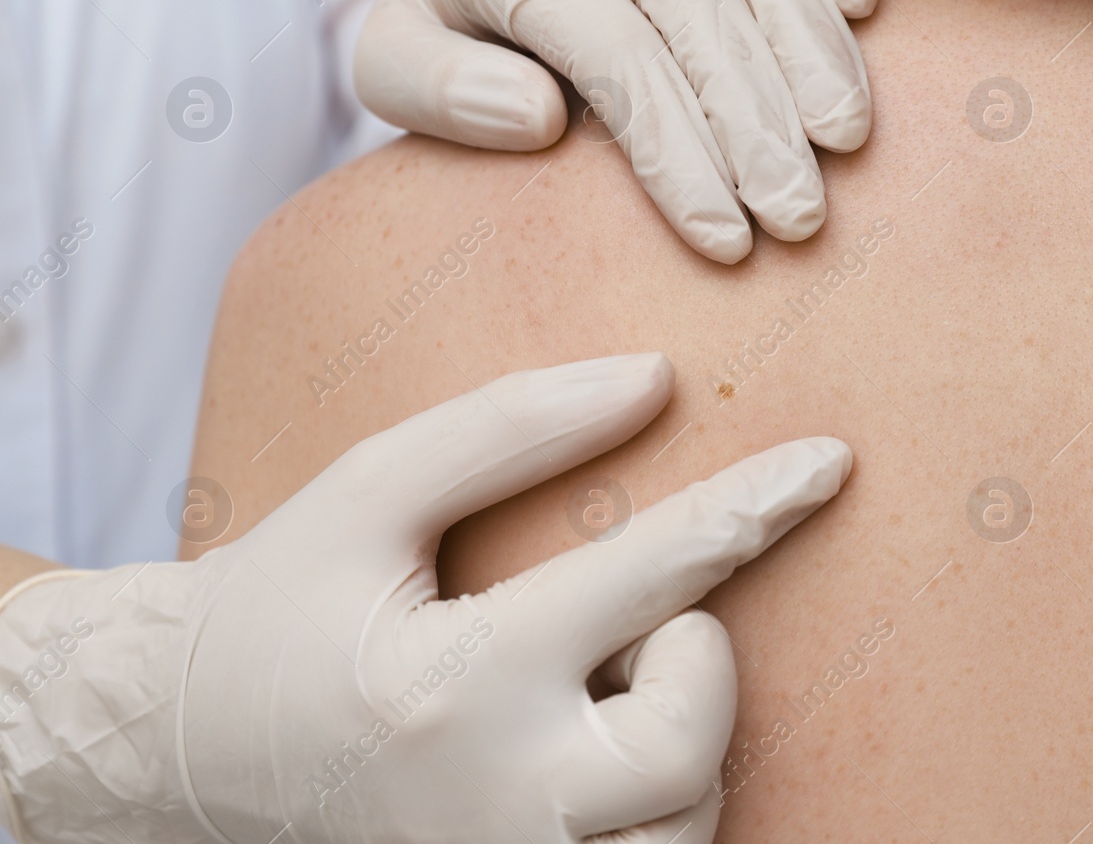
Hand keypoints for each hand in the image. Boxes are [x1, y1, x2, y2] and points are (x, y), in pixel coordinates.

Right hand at [0, 354, 851, 843]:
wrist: (175, 754)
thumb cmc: (277, 607)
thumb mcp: (368, 492)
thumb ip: (507, 429)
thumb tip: (653, 379)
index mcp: (458, 681)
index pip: (652, 575)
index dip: (754, 507)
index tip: (831, 461)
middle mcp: (495, 801)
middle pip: (689, 741)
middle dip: (699, 661)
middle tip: (639, 629)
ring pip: (684, 822)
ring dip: (681, 739)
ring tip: (601, 694)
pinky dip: (658, 808)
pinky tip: (599, 758)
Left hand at [355, 0, 879, 263]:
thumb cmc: (460, 32)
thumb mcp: (394, 67)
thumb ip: (440, 91)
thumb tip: (536, 114)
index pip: (611, 55)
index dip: (674, 152)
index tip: (722, 239)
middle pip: (694, 9)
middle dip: (755, 122)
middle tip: (799, 217)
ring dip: (811, 49)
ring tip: (847, 141)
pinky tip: (865, 13)